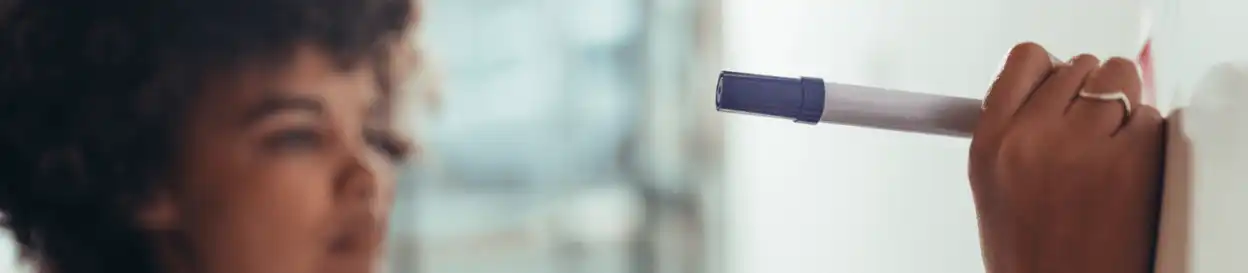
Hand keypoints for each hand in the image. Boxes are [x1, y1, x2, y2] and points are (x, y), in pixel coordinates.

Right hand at [969, 42, 1165, 272]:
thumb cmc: (1033, 257)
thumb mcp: (994, 188)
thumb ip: (1014, 132)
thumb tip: (1050, 88)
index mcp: (991, 143)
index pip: (1026, 61)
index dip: (1051, 71)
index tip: (1061, 86)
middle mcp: (1031, 139)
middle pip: (1078, 67)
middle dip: (1090, 91)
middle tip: (1091, 128)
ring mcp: (1081, 147)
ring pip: (1118, 79)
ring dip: (1122, 106)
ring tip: (1112, 145)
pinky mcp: (1131, 161)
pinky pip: (1149, 116)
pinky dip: (1146, 135)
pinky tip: (1130, 166)